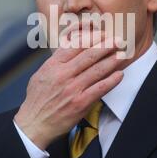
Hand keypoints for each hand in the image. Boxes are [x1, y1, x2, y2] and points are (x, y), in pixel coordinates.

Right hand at [14, 32, 124, 150]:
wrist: (34, 124)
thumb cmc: (37, 99)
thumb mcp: (41, 74)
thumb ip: (55, 60)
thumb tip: (68, 46)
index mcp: (53, 65)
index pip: (75, 45)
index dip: (92, 37)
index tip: (102, 33)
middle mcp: (63, 75)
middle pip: (89, 55)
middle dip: (106, 45)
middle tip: (118, 39)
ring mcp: (72, 89)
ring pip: (97, 70)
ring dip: (113, 60)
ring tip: (123, 54)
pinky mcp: (80, 103)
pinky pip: (100, 88)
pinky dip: (112, 81)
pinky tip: (120, 75)